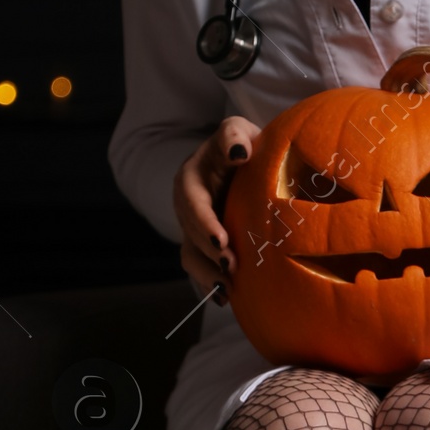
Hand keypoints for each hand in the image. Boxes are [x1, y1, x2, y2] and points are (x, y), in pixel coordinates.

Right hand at [174, 116, 262, 297]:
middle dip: (209, 254)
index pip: (192, 203)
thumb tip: (239, 152)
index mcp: (190, 180)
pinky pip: (200, 269)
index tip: (222, 241)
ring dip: (207, 275)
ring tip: (228, 290)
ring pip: (192, 257)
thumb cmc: (240, 143)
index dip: (204, 224)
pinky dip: (209, 285)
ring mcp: (193, 229)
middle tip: (232, 268)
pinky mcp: (203, 245)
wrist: (242, 160)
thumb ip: (233, 135)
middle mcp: (186, 207)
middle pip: (191, 235)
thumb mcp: (235, 130)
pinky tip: (225, 300)